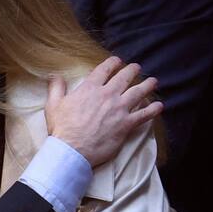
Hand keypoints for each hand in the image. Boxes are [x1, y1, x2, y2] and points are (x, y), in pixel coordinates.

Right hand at [45, 57, 161, 167]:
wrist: (72, 150)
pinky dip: (153, 109)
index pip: (104, 69)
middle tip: (136, 68)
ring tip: (153, 81)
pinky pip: (144, 114)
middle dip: (132, 70)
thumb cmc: (62, 128)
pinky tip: (159, 106)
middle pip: (125, 77)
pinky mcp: (126, 124)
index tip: (117, 61)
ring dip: (147, 85)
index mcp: (90, 88)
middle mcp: (107, 95)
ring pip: (138, 92)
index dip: (112, 63)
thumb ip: (56, 88)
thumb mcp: (53, 105)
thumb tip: (55, 76)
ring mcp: (119, 109)